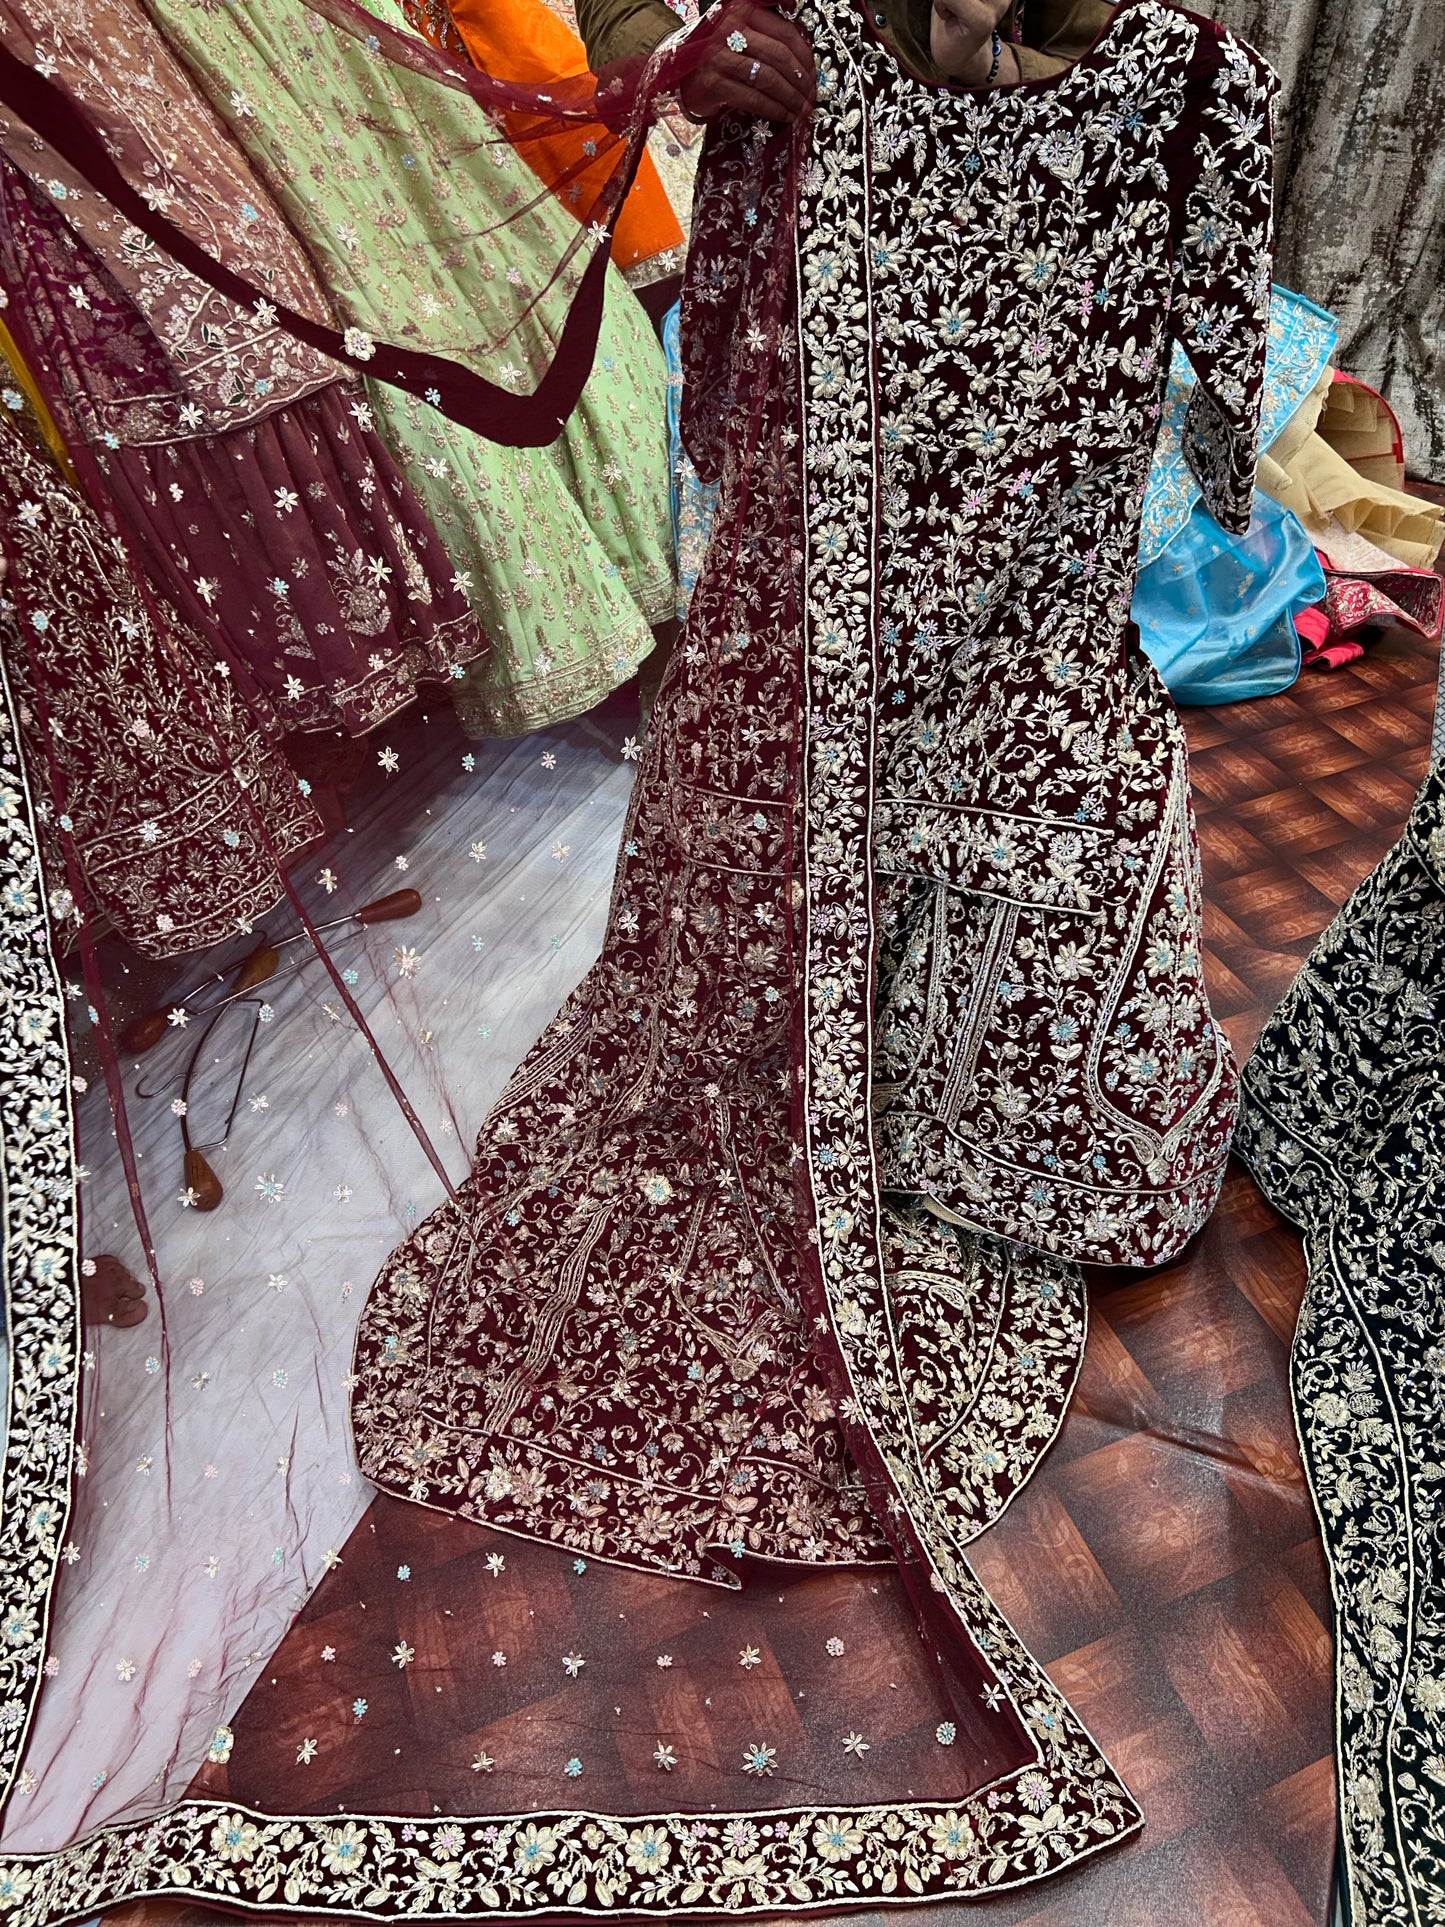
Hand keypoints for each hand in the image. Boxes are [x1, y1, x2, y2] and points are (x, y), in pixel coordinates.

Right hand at [677, 1, 815, 122]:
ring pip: (768, 77)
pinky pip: (753, 98)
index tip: (814, 75)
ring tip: (801, 108)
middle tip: (810, 96)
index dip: (804, 56)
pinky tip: (785, 115)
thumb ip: (770, 37)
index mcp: (742, 10)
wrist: (684, 73)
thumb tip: (807, 62)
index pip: (784, 32)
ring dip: (790, 97)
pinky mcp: (715, 83)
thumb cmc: (721, 55)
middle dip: (800, 80)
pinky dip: (774, 109)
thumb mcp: (744, 34)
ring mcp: (720, 56)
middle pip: (778, 55)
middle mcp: (730, 29)